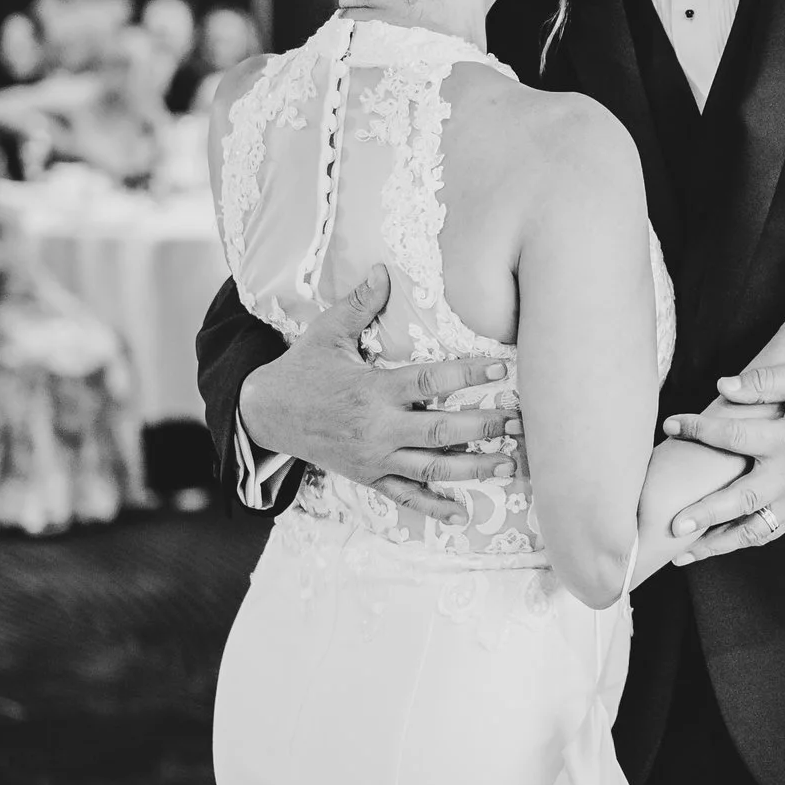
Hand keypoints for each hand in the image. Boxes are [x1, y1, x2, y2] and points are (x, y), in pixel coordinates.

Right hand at [238, 264, 519, 522]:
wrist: (265, 415)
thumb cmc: (302, 370)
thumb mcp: (327, 333)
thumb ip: (360, 304)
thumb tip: (383, 269)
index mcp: (372, 390)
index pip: (430, 382)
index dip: (469, 376)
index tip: (502, 369)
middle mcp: (377, 428)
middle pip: (441, 431)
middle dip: (484, 427)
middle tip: (519, 420)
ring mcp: (374, 458)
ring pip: (432, 468)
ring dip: (473, 468)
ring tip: (508, 464)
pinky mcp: (368, 477)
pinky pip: (405, 495)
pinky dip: (434, 507)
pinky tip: (463, 514)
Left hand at [659, 360, 784, 562]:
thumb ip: (767, 380)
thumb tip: (723, 386)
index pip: (735, 438)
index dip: (699, 430)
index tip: (671, 425)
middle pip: (741, 500)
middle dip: (705, 513)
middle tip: (673, 523)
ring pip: (753, 529)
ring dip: (717, 543)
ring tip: (683, 552)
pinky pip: (768, 533)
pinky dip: (740, 543)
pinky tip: (715, 547)